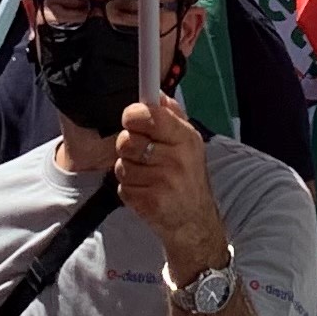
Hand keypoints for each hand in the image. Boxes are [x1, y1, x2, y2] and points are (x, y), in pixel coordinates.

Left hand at [111, 96, 227, 272]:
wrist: (194, 221)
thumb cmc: (187, 177)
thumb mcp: (188, 143)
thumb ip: (171, 116)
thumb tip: (155, 94)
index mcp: (186, 138)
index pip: (150, 116)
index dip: (133, 115)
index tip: (131, 119)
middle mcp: (177, 159)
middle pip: (127, 141)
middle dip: (128, 148)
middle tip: (141, 154)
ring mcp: (164, 182)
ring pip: (121, 166)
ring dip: (128, 171)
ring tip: (147, 177)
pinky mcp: (151, 202)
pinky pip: (122, 187)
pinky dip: (129, 190)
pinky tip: (146, 192)